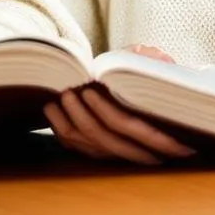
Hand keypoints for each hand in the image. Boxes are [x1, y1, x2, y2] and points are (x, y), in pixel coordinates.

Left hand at [43, 46, 193, 164]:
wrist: (150, 99)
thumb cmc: (152, 80)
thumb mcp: (159, 69)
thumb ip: (156, 63)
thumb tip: (163, 59)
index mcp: (160, 128)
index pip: (130, 125)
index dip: (106, 109)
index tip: (89, 90)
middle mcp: (141, 150)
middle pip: (104, 137)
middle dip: (82, 115)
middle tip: (67, 92)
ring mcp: (119, 155)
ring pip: (89, 144)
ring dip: (69, 122)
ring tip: (59, 97)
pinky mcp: (102, 155)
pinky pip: (78, 149)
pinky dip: (62, 131)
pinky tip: (52, 111)